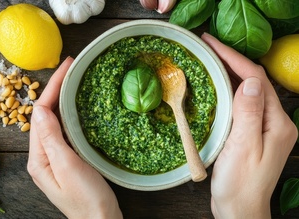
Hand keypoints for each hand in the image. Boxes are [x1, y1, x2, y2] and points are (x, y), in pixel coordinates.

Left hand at [27, 57, 122, 218]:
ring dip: (62, 99)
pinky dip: (70, 114)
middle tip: (71, 67)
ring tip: (74, 80)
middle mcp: (42, 156)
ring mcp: (54, 159)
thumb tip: (40, 110)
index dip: (51, 88)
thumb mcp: (68, 167)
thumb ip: (52, 138)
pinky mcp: (67, 161)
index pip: (40, 114)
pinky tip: (78, 106)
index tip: (67, 68)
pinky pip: (64, 131)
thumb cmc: (87, 200)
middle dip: (55, 89)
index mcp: (38, 158)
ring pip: (54, 122)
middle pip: (45, 115)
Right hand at [202, 33, 297, 217]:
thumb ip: (248, 113)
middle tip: (206, 47)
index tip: (211, 44)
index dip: (233, 58)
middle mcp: (276, 122)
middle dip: (231, 61)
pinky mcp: (254, 134)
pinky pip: (243, 105)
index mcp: (277, 123)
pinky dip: (228, 91)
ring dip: (229, 74)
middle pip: (255, 82)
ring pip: (248, 92)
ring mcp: (266, 128)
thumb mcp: (243, 147)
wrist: (240, 210)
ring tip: (208, 61)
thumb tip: (249, 81)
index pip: (256, 80)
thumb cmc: (240, 184)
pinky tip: (214, 87)